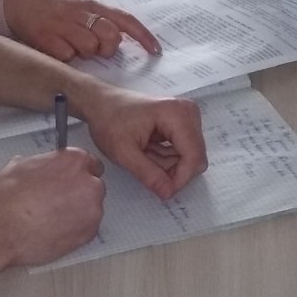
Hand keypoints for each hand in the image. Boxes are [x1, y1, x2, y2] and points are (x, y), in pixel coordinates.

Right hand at [0, 148, 105, 265]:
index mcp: (73, 160)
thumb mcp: (20, 166)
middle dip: (79, 192)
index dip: (78, 172)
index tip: (72, 179)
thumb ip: (42, 163)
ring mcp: (92, 210)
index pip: (89, 162)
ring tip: (52, 217)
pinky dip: (75, 229)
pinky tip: (55, 228)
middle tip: (58, 200)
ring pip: (91, 208)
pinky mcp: (88, 233)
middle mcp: (88, 183)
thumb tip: (41, 166)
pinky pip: (87, 228)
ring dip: (78, 211)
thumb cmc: (7, 200)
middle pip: (93, 185)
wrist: (1, 230)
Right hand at [3, 0, 159, 62]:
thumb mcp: (77, 5)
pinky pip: (67, 56)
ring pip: (90, 48)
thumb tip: (119, 37)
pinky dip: (65, 57)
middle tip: (96, 49)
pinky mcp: (46, 38)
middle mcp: (80, 13)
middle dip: (107, 49)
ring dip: (84, 53)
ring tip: (71, 45)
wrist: (14, 1)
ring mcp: (63, 25)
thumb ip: (98, 18)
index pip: (125, 19)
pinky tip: (56, 48)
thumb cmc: (49, 6)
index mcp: (91, 4)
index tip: (155, 50)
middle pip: (110, 37)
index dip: (143, 35)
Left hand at [78, 86, 206, 200]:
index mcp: (176, 114)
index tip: (162, 191)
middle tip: (145, 167)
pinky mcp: (183, 122)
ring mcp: (187, 116)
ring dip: (167, 164)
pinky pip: (184, 151)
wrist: (101, 103)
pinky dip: (166, 158)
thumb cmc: (108, 121)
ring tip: (143, 155)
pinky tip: (148, 150)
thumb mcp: (123, 152)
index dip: (180, 179)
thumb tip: (168, 193)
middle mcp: (188, 112)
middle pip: (195, 158)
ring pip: (189, 157)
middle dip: (172, 171)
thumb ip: (148, 174)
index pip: (193, 157)